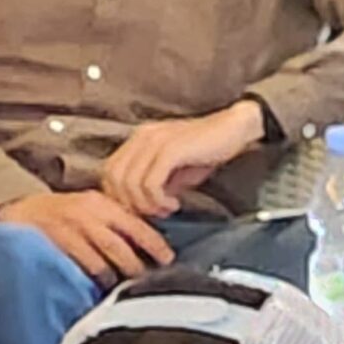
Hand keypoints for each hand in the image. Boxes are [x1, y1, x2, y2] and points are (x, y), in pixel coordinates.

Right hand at [0, 190, 175, 284]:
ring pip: (106, 258)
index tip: (169, 259)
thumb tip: (144, 245)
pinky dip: (96, 277)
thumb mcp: (87, 209)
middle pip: (123, 246)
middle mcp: (88, 212)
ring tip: (127, 287)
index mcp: (100, 203)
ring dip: (119, 275)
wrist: (17, 210)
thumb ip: (112, 223)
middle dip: (138, 266)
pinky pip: (85, 264)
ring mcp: (71, 226)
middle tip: (151, 282)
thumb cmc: (58, 214)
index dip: (154, 244)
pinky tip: (100, 285)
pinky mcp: (57, 240)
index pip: (136, 224)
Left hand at [99, 101, 265, 218]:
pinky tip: (174, 204)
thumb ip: (154, 184)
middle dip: (130, 203)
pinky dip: (158, 200)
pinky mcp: (170, 149)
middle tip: (154, 214)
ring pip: (129, 182)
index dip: (119, 196)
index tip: (142, 211)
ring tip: (167, 210)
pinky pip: (150, 182)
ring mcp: (153, 141)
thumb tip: (141, 209)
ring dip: (146, 205)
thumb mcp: (175, 171)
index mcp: (138, 139)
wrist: (234, 129)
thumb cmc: (206, 151)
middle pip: (113, 178)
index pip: (109, 171)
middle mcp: (141, 137)